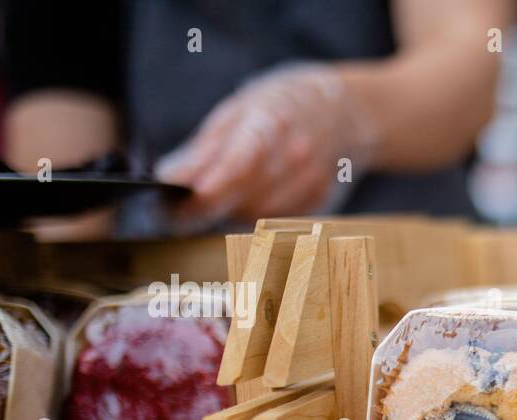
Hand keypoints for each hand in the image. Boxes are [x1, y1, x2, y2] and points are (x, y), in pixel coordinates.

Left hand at [155, 63, 378, 223]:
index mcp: (274, 121)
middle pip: (247, 198)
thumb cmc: (284, 103)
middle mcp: (299, 154)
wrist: (345, 110)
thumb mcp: (240, 108)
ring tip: (216, 198)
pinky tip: (250, 198)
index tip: (176, 205)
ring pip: (261, 213)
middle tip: (180, 210)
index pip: (238, 165)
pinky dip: (257, 214)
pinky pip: (278, 218)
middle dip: (210, 206)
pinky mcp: (321, 201)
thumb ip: (207, 146)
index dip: (207, 190)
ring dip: (232, 211)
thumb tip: (170, 176)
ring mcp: (314, 180)